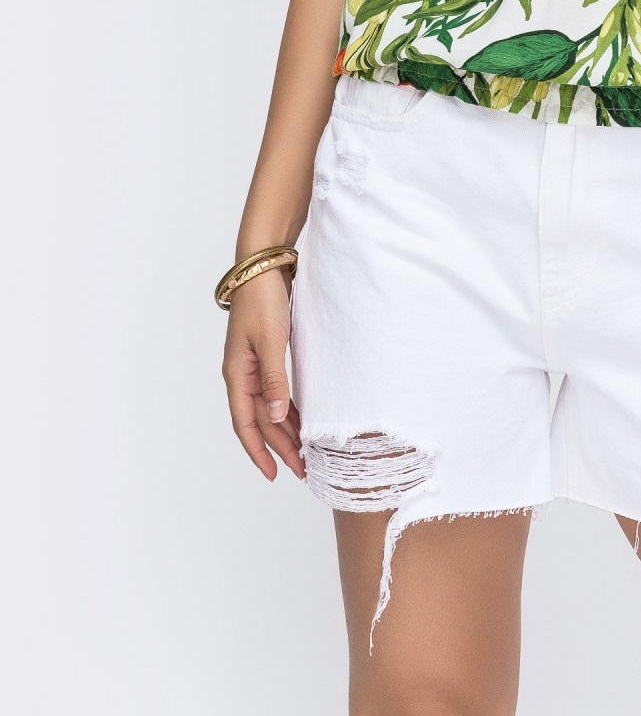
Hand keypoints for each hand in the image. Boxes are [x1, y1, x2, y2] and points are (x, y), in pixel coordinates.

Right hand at [221, 269, 305, 481]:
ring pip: (269, 408)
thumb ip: (273, 378)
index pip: (246, 424)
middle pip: (260, 420)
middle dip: (279, 447)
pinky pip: (275, 391)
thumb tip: (278, 417)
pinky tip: (301, 419)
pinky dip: (288, 408)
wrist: (263, 265)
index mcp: (237, 374)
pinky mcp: (267, 354)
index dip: (259, 451)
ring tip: (304, 452)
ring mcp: (253, 364)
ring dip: (285, 431)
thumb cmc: (263, 299)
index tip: (275, 473)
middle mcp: (242, 374)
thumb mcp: (270, 340)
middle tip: (302, 470)